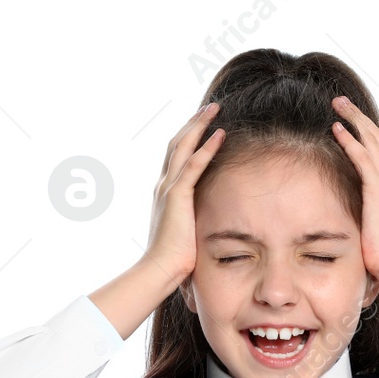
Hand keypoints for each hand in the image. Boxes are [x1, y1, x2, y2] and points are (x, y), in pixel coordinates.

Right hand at [145, 102, 224, 280]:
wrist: (159, 270)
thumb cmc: (172, 258)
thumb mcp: (183, 232)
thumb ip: (191, 220)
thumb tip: (204, 223)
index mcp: (163, 193)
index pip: (174, 157)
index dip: (187, 138)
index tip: (200, 124)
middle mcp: (162, 185)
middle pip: (176, 143)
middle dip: (192, 123)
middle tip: (209, 107)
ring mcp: (168, 188)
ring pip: (183, 146)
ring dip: (199, 125)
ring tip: (214, 109)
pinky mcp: (177, 196)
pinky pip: (194, 164)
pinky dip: (207, 147)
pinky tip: (219, 134)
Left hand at [330, 96, 378, 282]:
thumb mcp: (372, 225)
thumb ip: (364, 213)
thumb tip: (350, 214)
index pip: (377, 149)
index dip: (362, 130)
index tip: (346, 119)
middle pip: (375, 136)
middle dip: (357, 116)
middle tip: (340, 100)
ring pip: (370, 139)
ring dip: (352, 119)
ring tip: (337, 103)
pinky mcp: (378, 189)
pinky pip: (362, 157)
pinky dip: (350, 141)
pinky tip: (336, 129)